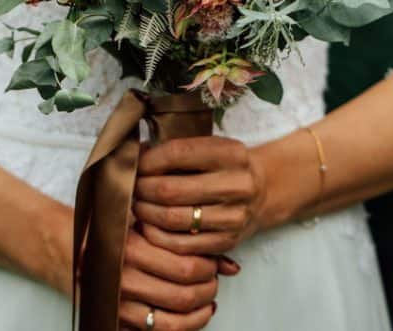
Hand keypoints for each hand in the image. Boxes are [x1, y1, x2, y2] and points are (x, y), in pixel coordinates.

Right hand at [118, 227, 228, 330]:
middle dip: (208, 289)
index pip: (186, 267)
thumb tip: (232, 267)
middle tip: (212, 280)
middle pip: (184, 296)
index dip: (209, 267)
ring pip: (174, 323)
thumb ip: (185, 241)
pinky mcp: (116, 320)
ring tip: (207, 300)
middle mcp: (122, 280)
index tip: (211, 262)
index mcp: (130, 249)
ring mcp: (118, 305)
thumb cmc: (111, 231)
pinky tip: (193, 316)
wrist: (68, 247)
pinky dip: (184, 328)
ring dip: (200, 314)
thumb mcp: (145, 224)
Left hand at [133, 136, 266, 255]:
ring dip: (145, 212)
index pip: (178, 153)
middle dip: (141, 188)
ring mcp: (234, 216)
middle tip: (130, 187)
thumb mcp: (208, 148)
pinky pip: (181, 245)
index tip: (134, 164)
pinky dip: (157, 236)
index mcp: (231, 154)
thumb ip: (174, 151)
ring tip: (136, 204)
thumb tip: (133, 155)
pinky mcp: (227, 241)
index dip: (148, 160)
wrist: (262, 191)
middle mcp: (237, 185)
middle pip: (171, 189)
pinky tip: (148, 225)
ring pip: (172, 218)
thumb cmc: (222, 166)